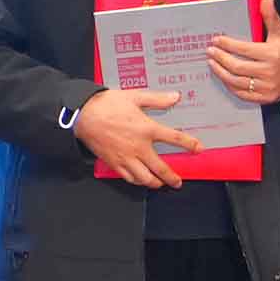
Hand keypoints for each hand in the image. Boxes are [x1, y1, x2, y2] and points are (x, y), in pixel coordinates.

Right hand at [69, 95, 190, 189]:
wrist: (82, 114)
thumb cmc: (106, 104)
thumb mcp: (134, 97)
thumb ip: (156, 99)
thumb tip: (175, 97)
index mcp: (147, 129)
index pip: (175, 138)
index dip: (189, 144)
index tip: (198, 149)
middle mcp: (139, 146)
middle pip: (161, 168)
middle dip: (172, 178)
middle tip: (178, 182)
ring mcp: (126, 157)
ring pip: (145, 178)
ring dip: (155, 183)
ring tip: (159, 184)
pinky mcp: (114, 162)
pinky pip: (128, 177)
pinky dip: (136, 181)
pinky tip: (139, 180)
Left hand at [207, 0, 279, 105]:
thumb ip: (271, 16)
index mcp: (273, 54)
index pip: (243, 49)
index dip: (227, 44)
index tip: (215, 39)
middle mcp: (270, 72)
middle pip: (237, 66)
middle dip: (220, 58)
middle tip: (210, 51)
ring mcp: (268, 87)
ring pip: (237, 82)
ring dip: (220, 72)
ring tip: (211, 63)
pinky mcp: (266, 98)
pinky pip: (243, 95)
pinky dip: (230, 86)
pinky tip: (223, 77)